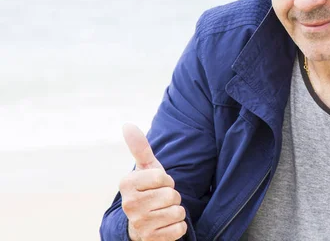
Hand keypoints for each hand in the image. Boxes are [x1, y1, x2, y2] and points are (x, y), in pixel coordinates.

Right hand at [119, 123, 187, 240]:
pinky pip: (179, 229)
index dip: (167, 180)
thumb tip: (127, 124)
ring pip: (177, 211)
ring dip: (177, 211)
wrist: (143, 224)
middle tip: (162, 200)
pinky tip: (166, 225)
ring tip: (164, 211)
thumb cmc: (148, 190)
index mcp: (126, 184)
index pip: (162, 177)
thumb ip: (140, 148)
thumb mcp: (146, 168)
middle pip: (171, 195)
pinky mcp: (150, 239)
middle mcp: (128, 205)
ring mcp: (138, 224)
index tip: (158, 185)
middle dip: (173, 196)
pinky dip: (178, 227)